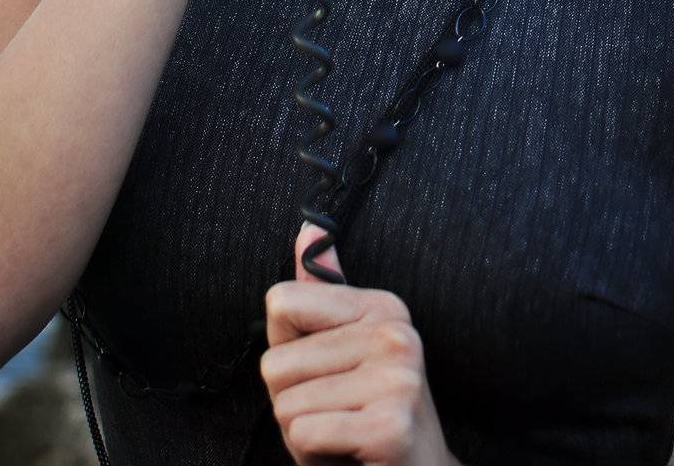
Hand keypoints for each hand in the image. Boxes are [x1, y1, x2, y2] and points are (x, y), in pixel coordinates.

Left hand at [259, 221, 456, 465]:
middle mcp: (396, 334)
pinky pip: (303, 431)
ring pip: (285, 403)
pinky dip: (312, 452)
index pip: (280, 304)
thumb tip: (308, 229)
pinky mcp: (391, 426)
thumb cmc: (365, 417)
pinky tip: (349, 454)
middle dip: (290, 401)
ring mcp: (398, 379)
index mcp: (382, 307)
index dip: (286, 351)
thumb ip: (319, 294)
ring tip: (342, 433)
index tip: (326, 373)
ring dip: (302, 431)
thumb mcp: (339, 352)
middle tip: (335, 415)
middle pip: (275, 362)